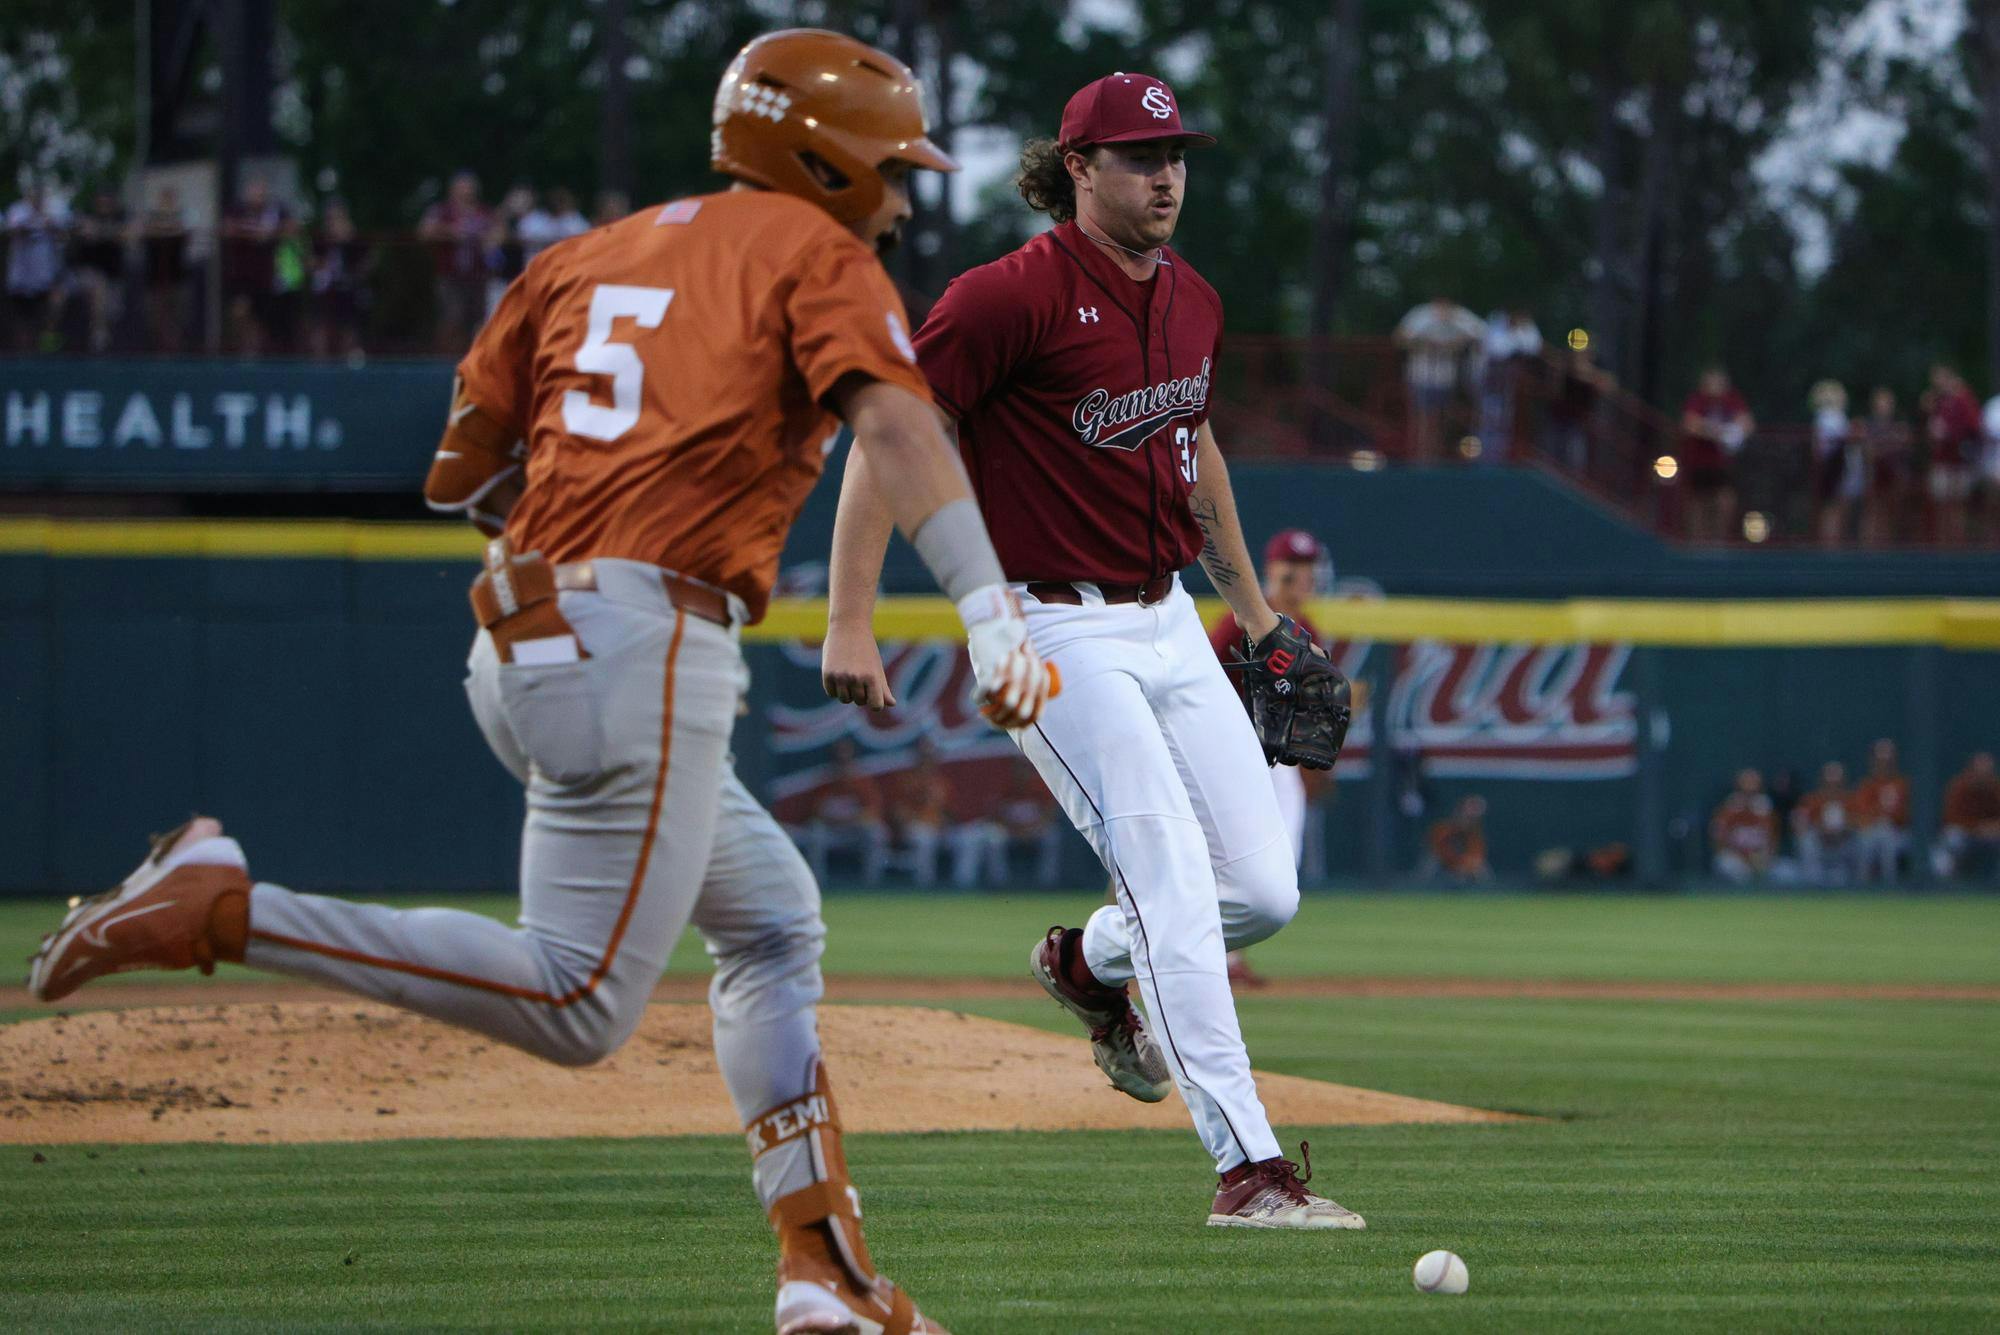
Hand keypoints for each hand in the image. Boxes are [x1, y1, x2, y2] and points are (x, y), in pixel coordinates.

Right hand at [822, 623, 895, 708]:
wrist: (848, 626)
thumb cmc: (866, 648)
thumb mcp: (876, 667)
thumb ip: (883, 688)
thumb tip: (892, 704)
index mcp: (872, 677)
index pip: (876, 706)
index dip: (875, 703)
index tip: (873, 696)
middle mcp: (856, 678)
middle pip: (859, 702)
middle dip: (861, 693)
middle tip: (860, 676)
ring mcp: (841, 677)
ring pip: (844, 699)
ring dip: (847, 692)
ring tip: (849, 676)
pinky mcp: (827, 674)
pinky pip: (831, 693)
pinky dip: (834, 688)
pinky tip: (838, 674)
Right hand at [959, 588, 1058, 730]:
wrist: (996, 620)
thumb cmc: (1007, 646)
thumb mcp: (1023, 666)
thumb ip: (1024, 689)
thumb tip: (1018, 716)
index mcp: (1040, 676)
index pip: (1036, 712)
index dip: (1021, 724)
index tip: (1010, 726)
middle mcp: (1031, 674)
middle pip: (1021, 711)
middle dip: (1005, 722)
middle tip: (993, 721)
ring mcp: (1014, 670)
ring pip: (1005, 704)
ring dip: (992, 714)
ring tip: (984, 713)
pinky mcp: (995, 666)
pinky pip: (986, 692)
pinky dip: (979, 698)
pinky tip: (976, 698)